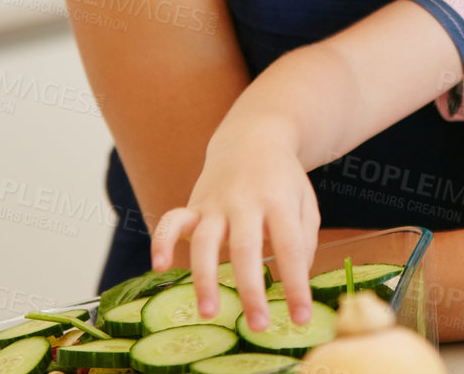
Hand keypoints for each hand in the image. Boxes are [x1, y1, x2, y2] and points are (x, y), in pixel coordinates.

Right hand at [149, 127, 320, 331]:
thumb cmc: (282, 180)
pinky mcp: (194, 204)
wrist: (253, 137)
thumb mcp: (305, 203)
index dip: (296, 285)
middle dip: (251, 290)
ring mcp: (216, 203)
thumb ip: (303, 240)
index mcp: (279, 201)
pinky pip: (172, 221)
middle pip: (246, 248)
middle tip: (258, 325)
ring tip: (208, 314)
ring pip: (205, 241)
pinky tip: (158, 267)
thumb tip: (293, 278)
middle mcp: (246, 202)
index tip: (300, 317)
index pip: (290, 247)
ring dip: (204, 278)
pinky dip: (161, 242)